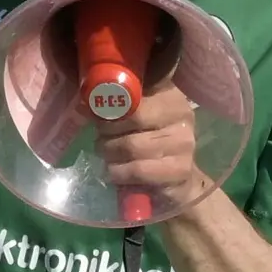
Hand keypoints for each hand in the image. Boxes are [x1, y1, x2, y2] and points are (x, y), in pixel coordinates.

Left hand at [92, 82, 205, 205]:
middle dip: (108, 130)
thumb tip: (87, 101)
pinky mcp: (180, 169)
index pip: (135, 90)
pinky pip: (138, 169)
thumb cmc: (148, 143)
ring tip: (107, 156)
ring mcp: (183, 142)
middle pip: (133, 117)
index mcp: (168, 94)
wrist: (177, 181)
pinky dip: (119, 173)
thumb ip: (118, 106)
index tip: (97, 114)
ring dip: (110, 153)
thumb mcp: (136, 118)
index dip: (111, 102)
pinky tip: (115, 172)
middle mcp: (181, 114)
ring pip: (132, 146)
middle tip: (101, 139)